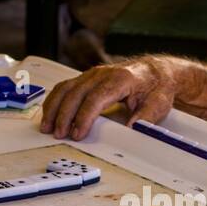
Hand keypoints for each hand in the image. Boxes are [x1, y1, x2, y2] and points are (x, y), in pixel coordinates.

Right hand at [40, 58, 177, 140]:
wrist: (156, 71)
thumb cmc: (155, 86)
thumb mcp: (158, 103)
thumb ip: (146, 116)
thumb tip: (133, 128)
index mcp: (120, 79)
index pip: (95, 98)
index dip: (84, 117)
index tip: (78, 133)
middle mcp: (103, 74)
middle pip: (76, 93)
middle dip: (65, 115)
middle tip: (59, 134)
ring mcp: (93, 74)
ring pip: (66, 88)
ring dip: (54, 108)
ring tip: (47, 126)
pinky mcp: (87, 78)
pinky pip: (65, 86)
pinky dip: (55, 100)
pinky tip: (50, 113)